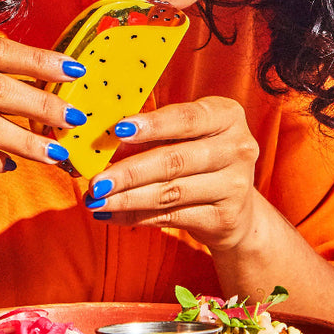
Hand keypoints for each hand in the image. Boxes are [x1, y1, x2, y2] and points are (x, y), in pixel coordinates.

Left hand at [84, 96, 259, 251]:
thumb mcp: (187, 137)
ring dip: (127, 198)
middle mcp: (238, 148)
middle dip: (129, 171)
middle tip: (96, 180)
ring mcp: (235, 185)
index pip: (187, 118)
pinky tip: (110, 213)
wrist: (238, 208)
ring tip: (95, 199)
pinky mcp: (225, 217)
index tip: (119, 130)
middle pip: (175, 160)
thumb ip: (153, 135)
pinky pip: (171, 216)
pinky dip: (136, 216)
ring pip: (170, 192)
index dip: (152, 124)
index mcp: (227, 115)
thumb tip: (105, 143)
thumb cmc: (200, 160)